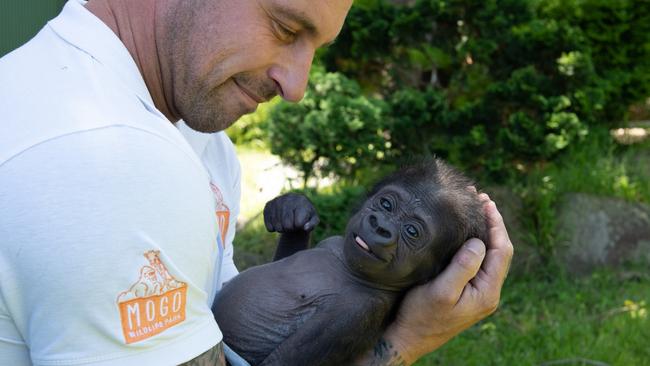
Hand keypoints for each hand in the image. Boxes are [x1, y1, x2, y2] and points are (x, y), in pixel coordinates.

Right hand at [263, 193, 319, 232]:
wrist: (294, 208)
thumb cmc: (306, 215)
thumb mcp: (313, 220)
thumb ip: (312, 224)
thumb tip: (305, 228)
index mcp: (301, 200)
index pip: (298, 223)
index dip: (299, 227)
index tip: (300, 223)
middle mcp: (288, 198)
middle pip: (287, 225)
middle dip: (290, 229)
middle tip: (292, 225)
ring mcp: (277, 200)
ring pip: (277, 226)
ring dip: (282, 229)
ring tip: (286, 224)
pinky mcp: (268, 205)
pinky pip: (269, 226)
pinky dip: (273, 229)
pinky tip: (277, 224)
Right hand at [381, 194, 512, 363]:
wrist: (408, 338)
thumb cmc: (420, 316)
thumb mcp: (441, 291)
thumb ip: (463, 266)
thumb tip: (479, 241)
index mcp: (487, 292)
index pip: (501, 251)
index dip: (496, 224)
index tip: (486, 202)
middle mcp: (487, 292)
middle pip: (499, 251)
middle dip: (492, 223)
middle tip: (481, 198)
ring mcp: (478, 292)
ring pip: (489, 256)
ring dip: (484, 231)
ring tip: (475, 208)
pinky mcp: (467, 291)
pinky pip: (478, 262)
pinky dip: (475, 242)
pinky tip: (464, 232)